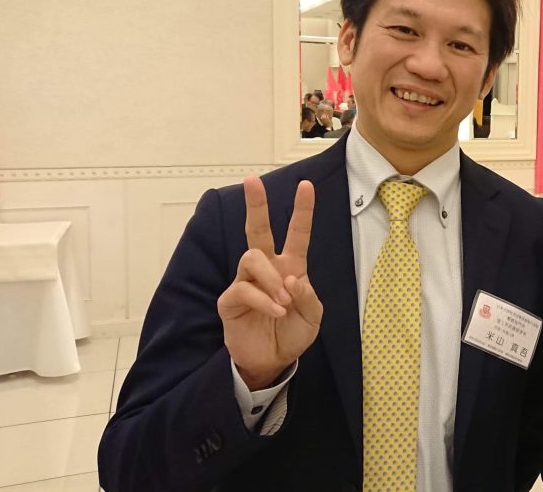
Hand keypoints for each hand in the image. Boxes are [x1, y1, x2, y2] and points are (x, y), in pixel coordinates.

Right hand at [217, 177, 322, 389]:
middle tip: (252, 181)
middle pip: (257, 229)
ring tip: (285, 299)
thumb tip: (293, 278)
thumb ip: (308, 296)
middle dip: (255, 205)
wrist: (272, 361)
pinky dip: (264, 300)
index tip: (306, 185)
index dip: (302, 210)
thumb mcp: (312, 316)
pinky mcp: (230, 300)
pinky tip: (277, 310)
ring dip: (271, 278)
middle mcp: (266, 269)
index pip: (296, 233)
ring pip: (251, 258)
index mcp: (290, 266)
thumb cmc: (292, 333)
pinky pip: (244, 289)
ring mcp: (246, 282)